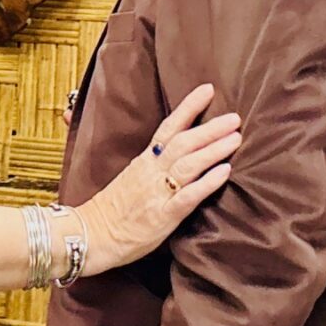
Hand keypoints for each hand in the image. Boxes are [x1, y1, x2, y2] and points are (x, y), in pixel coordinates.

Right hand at [73, 84, 239, 274]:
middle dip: (211, 128)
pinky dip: (207, 183)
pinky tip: (224, 172)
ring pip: (188, 164)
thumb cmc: (111, 210)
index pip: (168, 127)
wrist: (90, 235)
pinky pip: (187, 196)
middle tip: (235, 117)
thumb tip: (172, 151)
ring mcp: (157, 193)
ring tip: (235, 138)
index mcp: (144, 161)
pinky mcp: (163, 216)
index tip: (208, 90)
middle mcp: (151, 172)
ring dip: (214, 149)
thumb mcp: (130, 178)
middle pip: (183, 142)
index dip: (189, 107)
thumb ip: (150, 164)